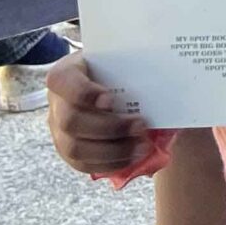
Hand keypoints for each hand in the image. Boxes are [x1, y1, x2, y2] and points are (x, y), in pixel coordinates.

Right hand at [46, 56, 155, 175]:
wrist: (114, 85)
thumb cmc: (119, 69)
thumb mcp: (122, 60)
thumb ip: (136, 66)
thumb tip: (168, 82)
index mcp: (67, 73)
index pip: (62, 80)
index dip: (83, 93)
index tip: (110, 99)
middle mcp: (57, 103)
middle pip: (71, 121)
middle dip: (109, 128)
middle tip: (140, 126)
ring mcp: (58, 130)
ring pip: (75, 148)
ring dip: (112, 151)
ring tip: (142, 146)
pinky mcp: (68, 151)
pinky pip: (82, 164)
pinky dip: (110, 163)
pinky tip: (132, 158)